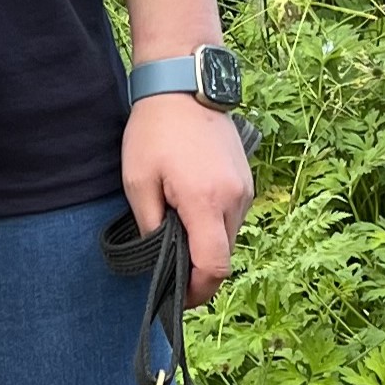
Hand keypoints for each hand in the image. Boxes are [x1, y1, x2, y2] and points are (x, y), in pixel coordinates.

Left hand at [122, 92, 253, 304]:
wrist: (184, 84)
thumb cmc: (155, 130)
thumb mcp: (138, 181)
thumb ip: (150, 226)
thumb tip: (160, 258)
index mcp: (205, 202)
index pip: (215, 267)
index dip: (199, 292)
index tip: (179, 300)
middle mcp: (234, 199)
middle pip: (225, 257)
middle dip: (201, 272)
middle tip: (171, 271)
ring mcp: (245, 189)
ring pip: (230, 238)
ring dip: (207, 247)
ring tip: (176, 236)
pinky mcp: (246, 179)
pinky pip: (233, 217)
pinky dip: (214, 226)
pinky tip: (190, 213)